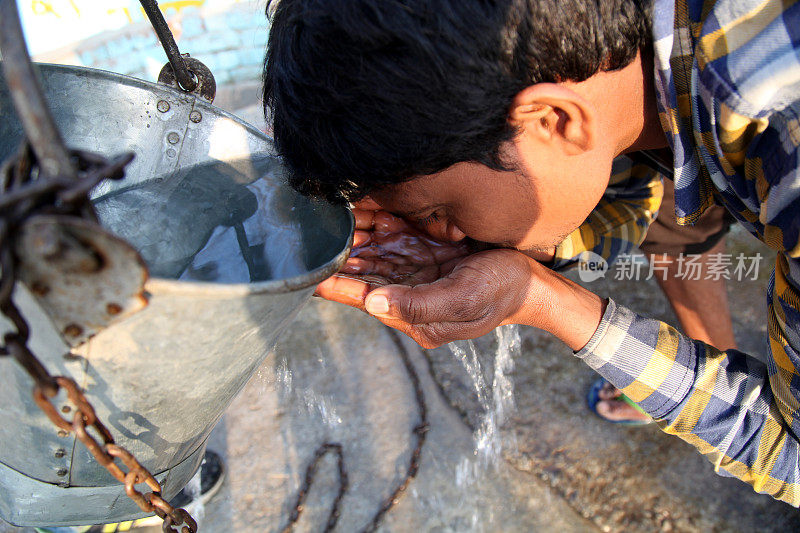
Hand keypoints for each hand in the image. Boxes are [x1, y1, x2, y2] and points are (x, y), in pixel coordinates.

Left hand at [316, 201, 605, 349]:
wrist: (532, 280)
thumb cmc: (501, 292)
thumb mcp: (462, 301)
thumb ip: (418, 305)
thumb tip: (372, 304)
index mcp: (414, 315)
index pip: (365, 299)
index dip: (337, 286)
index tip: (310, 272)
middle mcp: (409, 292)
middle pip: (365, 273)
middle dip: (343, 252)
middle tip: (315, 229)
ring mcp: (417, 270)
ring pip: (376, 252)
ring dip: (356, 234)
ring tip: (330, 214)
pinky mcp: (427, 251)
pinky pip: (396, 236)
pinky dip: (379, 221)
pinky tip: (361, 207)